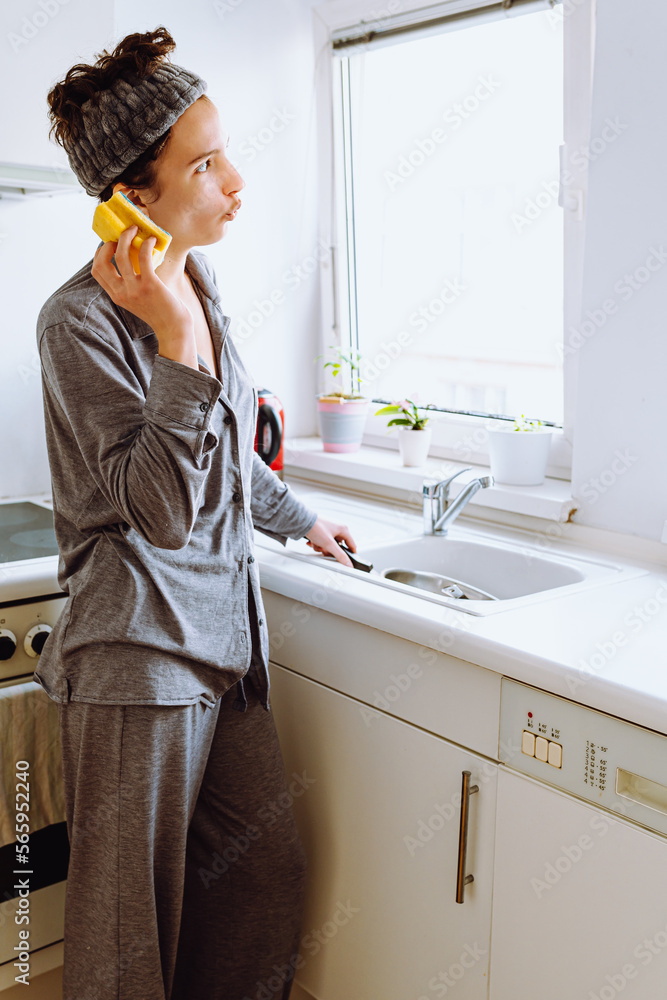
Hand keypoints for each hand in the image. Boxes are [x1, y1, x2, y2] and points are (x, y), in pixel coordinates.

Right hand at [91, 226, 196, 367]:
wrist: (174, 328)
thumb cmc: (159, 311)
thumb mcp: (136, 300)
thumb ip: (129, 285)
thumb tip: (131, 260)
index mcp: (116, 296)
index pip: (96, 272)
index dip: (99, 254)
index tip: (110, 245)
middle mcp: (121, 293)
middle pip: (102, 262)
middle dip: (108, 244)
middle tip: (121, 236)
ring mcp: (134, 290)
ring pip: (121, 255)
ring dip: (126, 237)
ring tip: (135, 229)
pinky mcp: (150, 285)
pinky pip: (143, 257)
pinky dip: (146, 244)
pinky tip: (151, 240)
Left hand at [305, 518, 355, 567]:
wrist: (302, 522)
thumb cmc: (316, 527)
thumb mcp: (329, 544)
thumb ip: (340, 555)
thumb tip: (348, 564)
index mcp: (343, 529)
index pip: (352, 545)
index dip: (350, 554)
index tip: (347, 561)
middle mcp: (337, 528)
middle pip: (338, 546)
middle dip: (329, 550)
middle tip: (324, 549)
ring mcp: (329, 529)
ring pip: (328, 545)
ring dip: (321, 547)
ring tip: (316, 543)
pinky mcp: (321, 531)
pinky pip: (322, 542)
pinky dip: (317, 543)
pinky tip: (312, 541)